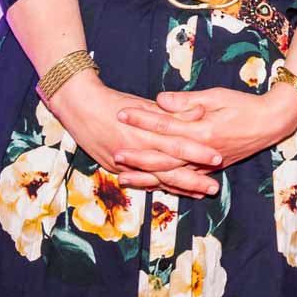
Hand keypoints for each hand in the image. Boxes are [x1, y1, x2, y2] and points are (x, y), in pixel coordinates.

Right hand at [44, 72, 223, 198]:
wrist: (78, 107)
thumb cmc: (114, 102)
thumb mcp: (145, 103)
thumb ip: (173, 111)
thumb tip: (199, 112)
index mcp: (144, 132)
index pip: (177, 145)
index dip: (198, 153)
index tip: (218, 158)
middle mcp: (134, 151)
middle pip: (169, 170)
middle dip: (193, 180)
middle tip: (214, 189)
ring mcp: (124, 164)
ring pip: (157, 181)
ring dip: (180, 188)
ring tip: (201, 194)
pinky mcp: (116, 170)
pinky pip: (143, 182)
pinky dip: (160, 187)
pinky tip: (177, 192)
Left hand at [115, 86, 296, 189]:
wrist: (272, 122)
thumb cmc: (245, 105)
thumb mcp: (218, 96)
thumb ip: (188, 101)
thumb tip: (160, 100)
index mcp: (203, 130)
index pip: (165, 124)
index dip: (142, 118)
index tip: (121, 112)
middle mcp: (202, 152)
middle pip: (163, 155)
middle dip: (137, 154)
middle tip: (113, 151)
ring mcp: (207, 164)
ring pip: (171, 174)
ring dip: (146, 176)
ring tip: (123, 176)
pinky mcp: (211, 170)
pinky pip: (185, 181)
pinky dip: (166, 184)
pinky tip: (151, 185)